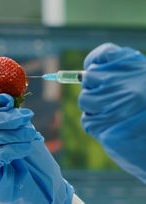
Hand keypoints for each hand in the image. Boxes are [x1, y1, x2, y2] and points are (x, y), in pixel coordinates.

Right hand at [0, 94, 72, 203]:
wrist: (49, 195)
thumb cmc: (38, 166)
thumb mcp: (28, 137)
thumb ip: (16, 121)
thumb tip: (5, 98)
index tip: (14, 103)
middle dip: (1, 119)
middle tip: (25, 117)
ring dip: (7, 134)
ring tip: (30, 136)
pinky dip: (7, 149)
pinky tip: (25, 148)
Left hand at [79, 43, 145, 182]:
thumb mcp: (144, 80)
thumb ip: (123, 73)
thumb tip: (91, 72)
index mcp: (131, 66)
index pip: (102, 55)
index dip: (95, 62)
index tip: (93, 67)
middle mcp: (115, 81)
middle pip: (88, 78)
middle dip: (95, 88)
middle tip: (111, 98)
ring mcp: (106, 102)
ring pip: (85, 99)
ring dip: (93, 107)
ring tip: (114, 114)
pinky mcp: (100, 124)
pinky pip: (88, 120)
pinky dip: (96, 124)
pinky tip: (112, 127)